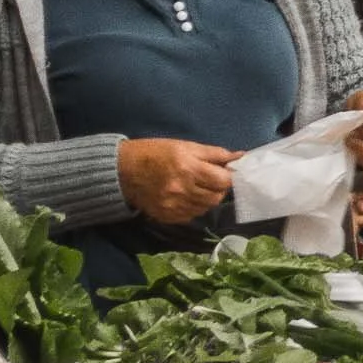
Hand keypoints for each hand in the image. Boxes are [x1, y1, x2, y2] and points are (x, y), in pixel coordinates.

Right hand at [118, 138, 237, 223]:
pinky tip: (185, 196)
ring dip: (207, 198)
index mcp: (189, 167)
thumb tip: (240, 156)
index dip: (227, 177)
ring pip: (205, 208)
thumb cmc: (156, 152)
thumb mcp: (185, 146)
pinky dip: (194, 207)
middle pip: (216, 197)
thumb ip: (214, 153)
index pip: (224, 181)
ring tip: (197, 187)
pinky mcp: (167, 216)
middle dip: (218, 189)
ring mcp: (174, 206)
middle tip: (211, 180)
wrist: (123, 170)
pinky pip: (191, 216)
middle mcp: (182, 189)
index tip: (223, 172)